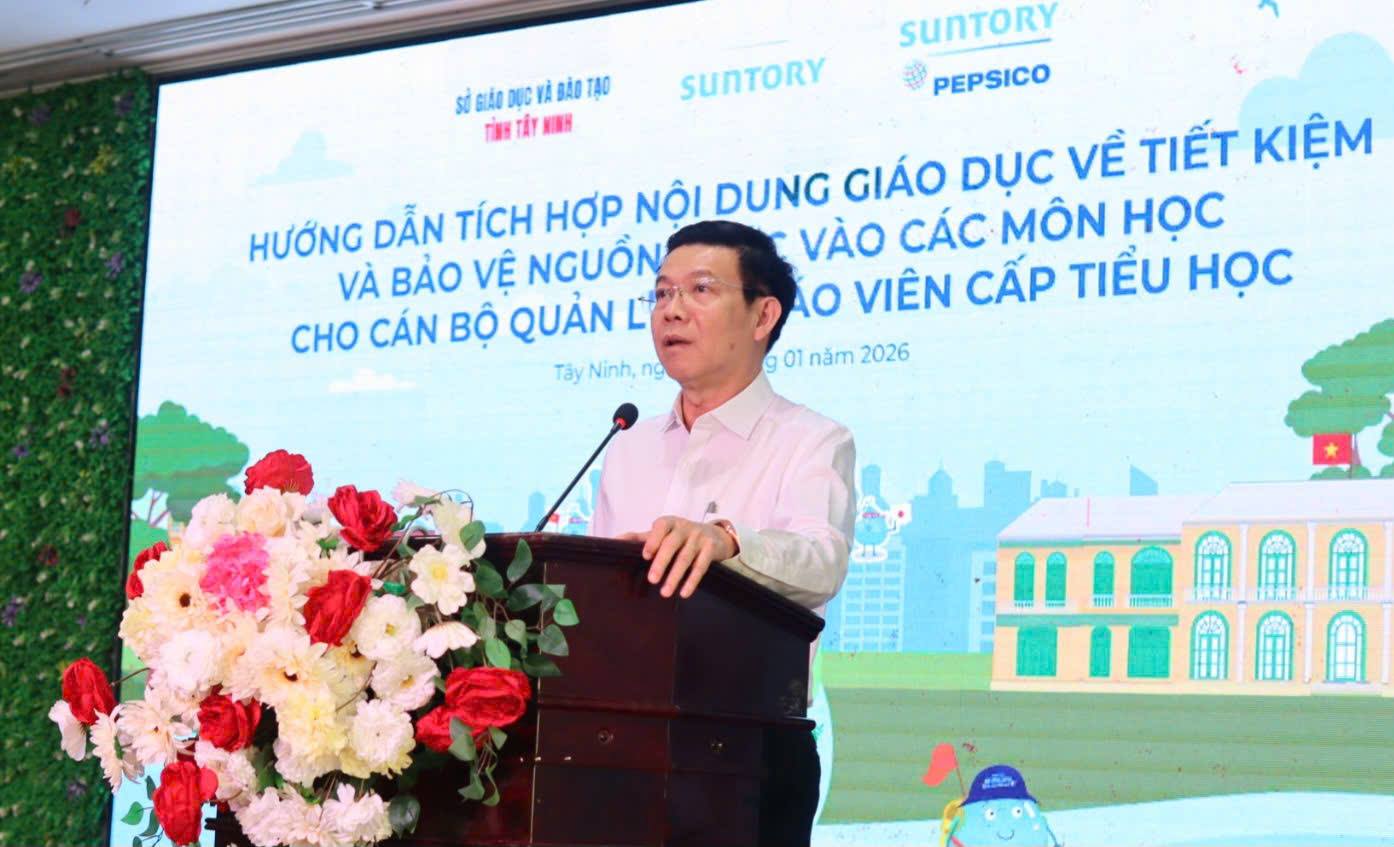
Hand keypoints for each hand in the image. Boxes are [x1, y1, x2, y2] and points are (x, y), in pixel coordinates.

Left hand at [618, 516, 737, 598]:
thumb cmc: (680, 536)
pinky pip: (701, 566)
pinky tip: (684, 593)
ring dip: (675, 576)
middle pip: (672, 544)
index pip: (661, 527)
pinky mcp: (710, 548)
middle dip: (662, 562)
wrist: (714, 535)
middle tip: (652, 579)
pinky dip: (692, 581)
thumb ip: (640, 538)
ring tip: (665, 592)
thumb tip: (615, 540)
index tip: (645, 555)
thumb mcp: (662, 534)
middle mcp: (684, 527)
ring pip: (685, 558)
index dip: (653, 540)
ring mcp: (699, 537)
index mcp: (669, 523)